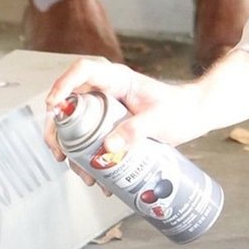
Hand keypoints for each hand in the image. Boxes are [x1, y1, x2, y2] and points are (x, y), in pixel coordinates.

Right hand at [42, 51, 248, 184]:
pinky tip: (98, 179)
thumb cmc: (180, 110)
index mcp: (117, 79)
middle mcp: (107, 92)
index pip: (83, 70)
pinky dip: (89, 159)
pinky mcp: (111, 126)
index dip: (63, 84)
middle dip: (59, 130)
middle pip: (70, 103)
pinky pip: (91, 140)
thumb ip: (137, 130)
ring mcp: (107, 110)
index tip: (54, 106)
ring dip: (73, 151)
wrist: (194, 116)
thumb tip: (109, 147)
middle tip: (59, 153)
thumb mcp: (160, 120)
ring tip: (83, 175)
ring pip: (77, 126)